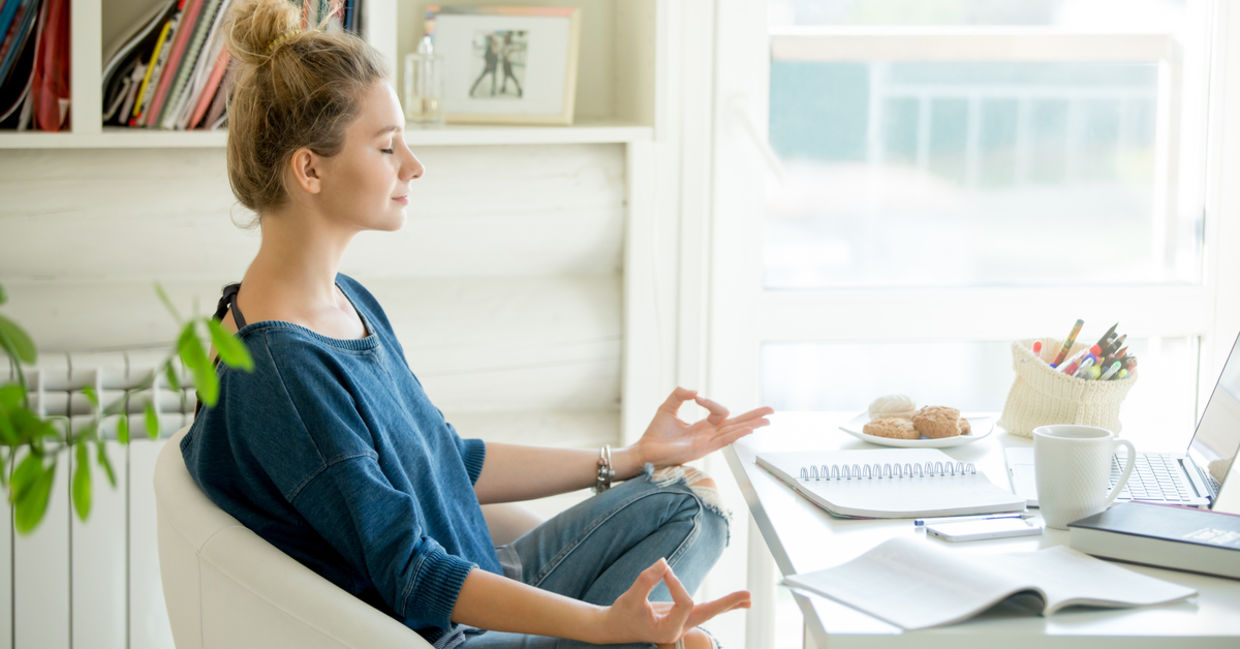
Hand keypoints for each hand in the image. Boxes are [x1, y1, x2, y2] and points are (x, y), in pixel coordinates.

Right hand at [599, 558, 749, 643]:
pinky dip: (717, 606)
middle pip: (707, 615)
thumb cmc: (621, 614)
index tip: (662, 570)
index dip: (676, 583)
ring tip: (748, 599)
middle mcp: (678, 629)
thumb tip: (664, 562)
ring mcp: (680, 623)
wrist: (613, 628)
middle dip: (727, 604)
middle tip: (749, 596)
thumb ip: (646, 580)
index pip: (684, 602)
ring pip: (707, 613)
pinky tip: (733, 603)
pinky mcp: (679, 616)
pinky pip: (702, 611)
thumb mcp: (630, 597)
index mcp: (668, 629)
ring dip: (727, 605)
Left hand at [635, 387, 772, 467]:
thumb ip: (680, 395)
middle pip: (736, 424)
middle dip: (753, 417)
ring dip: (750, 424)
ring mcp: (707, 443)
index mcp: (703, 427)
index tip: (697, 398)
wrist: (644, 450)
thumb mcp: (668, 407)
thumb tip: (696, 391)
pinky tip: (748, 429)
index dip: (711, 402)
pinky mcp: (701, 449)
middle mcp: (708, 435)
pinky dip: (736, 434)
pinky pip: (723, 441)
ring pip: (734, 432)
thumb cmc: (655, 433)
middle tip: (771, 411)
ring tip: (767, 420)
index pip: (719, 412)